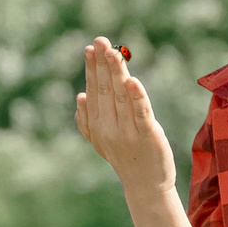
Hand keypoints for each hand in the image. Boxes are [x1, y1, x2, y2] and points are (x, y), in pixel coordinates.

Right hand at [75, 37, 175, 193]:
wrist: (146, 186)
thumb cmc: (126, 158)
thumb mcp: (102, 141)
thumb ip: (88, 121)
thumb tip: (80, 96)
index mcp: (96, 126)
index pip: (94, 91)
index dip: (92, 69)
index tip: (91, 48)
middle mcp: (108, 128)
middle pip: (105, 90)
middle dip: (102, 64)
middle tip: (101, 41)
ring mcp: (127, 132)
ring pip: (121, 96)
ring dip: (117, 72)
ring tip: (114, 52)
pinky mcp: (147, 135)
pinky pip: (141, 112)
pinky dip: (137, 97)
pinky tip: (132, 81)